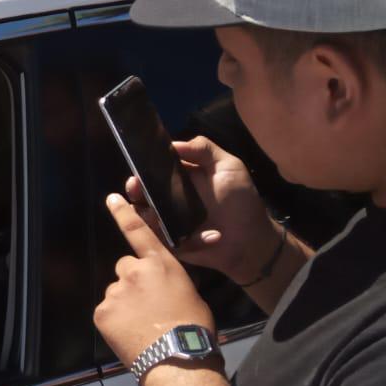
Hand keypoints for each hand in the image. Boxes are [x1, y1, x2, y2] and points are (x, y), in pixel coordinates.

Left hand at [94, 193, 214, 367]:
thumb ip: (167, 280)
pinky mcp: (102, 311)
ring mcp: (115, 291)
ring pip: (116, 292)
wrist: (177, 359)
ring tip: (142, 324)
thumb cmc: (193, 327)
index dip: (124, 213)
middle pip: (125, 268)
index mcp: (161, 264)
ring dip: (125, 303)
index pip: (139, 232)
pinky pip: (107, 311)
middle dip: (133, 282)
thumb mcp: (189, 292)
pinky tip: (130, 333)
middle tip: (148, 305)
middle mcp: (134, 271)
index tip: (112, 198)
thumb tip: (159, 285)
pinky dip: (115, 321)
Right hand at [122, 136, 281, 281]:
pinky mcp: (168, 242)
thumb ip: (204, 150)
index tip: (139, 164)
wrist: (251, 242)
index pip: (155, 168)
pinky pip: (155, 237)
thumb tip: (172, 144)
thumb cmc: (242, 202)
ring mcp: (167, 222)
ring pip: (142, 215)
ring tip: (147, 210)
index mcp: (181, 179)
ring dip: (141, 211)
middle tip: (135, 187)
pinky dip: (160, 233)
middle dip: (135, 188)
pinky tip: (171, 229)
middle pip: (142, 191)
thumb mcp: (229, 167)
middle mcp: (170, 199)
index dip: (144, 165)